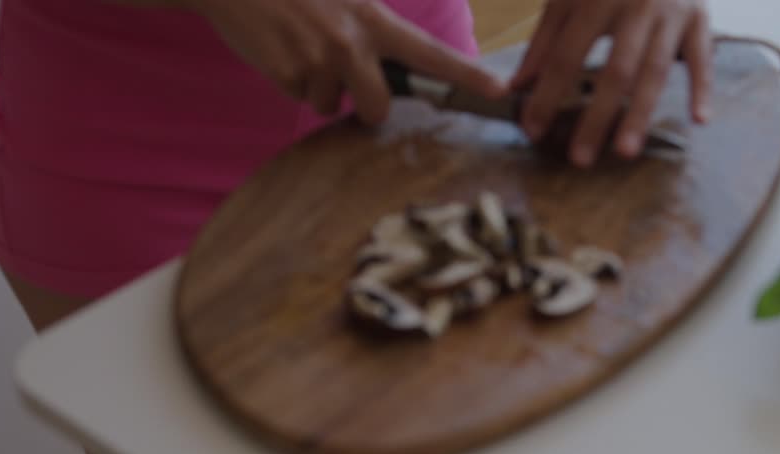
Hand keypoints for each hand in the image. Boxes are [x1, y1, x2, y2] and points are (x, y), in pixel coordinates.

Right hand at [182, 0, 504, 123]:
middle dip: (363, 104)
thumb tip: (390, 74)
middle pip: (378, 108)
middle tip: (343, 74)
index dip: (466, 74)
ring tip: (302, 48)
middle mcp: (351, 43)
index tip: (498, 89)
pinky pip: (299, 98)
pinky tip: (281, 49)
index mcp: (373, 19)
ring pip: (332, 106)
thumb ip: (373, 31)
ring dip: (319, 88)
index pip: (430, 53)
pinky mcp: (286, 76)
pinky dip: (291, 81)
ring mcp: (317, 62)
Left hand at [510, 0, 711, 166]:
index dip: (547, 95)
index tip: (532, 130)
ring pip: (654, 71)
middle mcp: (635, 6)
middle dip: (596, 117)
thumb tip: (518, 87)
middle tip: (580, 158)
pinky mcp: (700, 18)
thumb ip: (544, 42)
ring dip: (640, 114)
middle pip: (614, 71)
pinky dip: (703, 88)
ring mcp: (671, 13)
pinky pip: (702, 58)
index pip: (567, 57)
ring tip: (625, 152)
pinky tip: (699, 120)